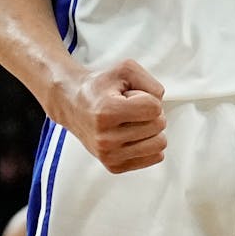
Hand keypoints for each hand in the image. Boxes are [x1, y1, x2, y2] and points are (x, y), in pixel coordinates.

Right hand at [55, 59, 166, 174]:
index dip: (147, 97)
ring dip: (151, 129)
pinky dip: (148, 143)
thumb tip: (160, 106)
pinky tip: (131, 134)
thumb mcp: (125, 69)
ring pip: (159, 145)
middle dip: (150, 113)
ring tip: (132, 121)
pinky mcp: (114, 166)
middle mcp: (106, 139)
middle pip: (158, 126)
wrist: (73, 104)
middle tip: (130, 108)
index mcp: (106, 112)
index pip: (154, 108)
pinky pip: (154, 157)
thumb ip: (150, 83)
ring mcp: (109, 156)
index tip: (129, 96)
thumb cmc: (101, 86)